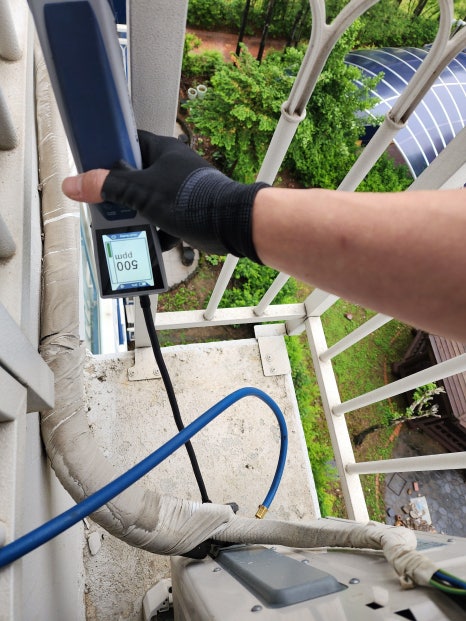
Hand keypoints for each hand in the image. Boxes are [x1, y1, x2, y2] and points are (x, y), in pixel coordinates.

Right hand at [62, 130, 267, 259]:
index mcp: (161, 150)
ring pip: (149, 200)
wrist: (230, 224)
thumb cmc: (191, 200)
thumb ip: (107, 187)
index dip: (107, 154)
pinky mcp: (189, 209)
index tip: (92, 170)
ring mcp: (182, 188)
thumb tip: (74, 183)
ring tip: (129, 226)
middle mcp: (172, 166)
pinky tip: (152, 239)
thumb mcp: (141, 192)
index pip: (127, 142)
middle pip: (135, 176)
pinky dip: (158, 229)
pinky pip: (164, 218)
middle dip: (122, 195)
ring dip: (139, 216)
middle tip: (108, 207)